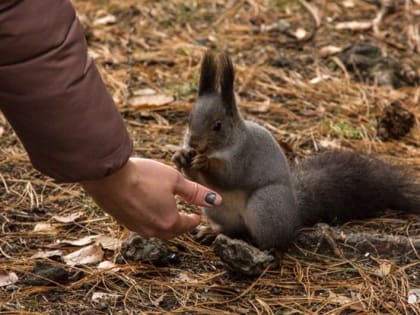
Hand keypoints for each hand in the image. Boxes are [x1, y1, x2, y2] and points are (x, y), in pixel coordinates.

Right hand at [81, 157, 221, 238]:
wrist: (108, 178)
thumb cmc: (143, 176)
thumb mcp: (174, 180)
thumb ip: (195, 192)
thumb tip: (217, 200)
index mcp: (169, 221)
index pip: (187, 224)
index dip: (195, 219)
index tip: (198, 216)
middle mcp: (153, 230)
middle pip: (172, 231)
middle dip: (181, 226)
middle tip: (186, 219)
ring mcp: (136, 228)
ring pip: (156, 230)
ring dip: (165, 224)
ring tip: (168, 214)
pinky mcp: (123, 222)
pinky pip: (142, 225)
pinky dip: (150, 219)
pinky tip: (148, 210)